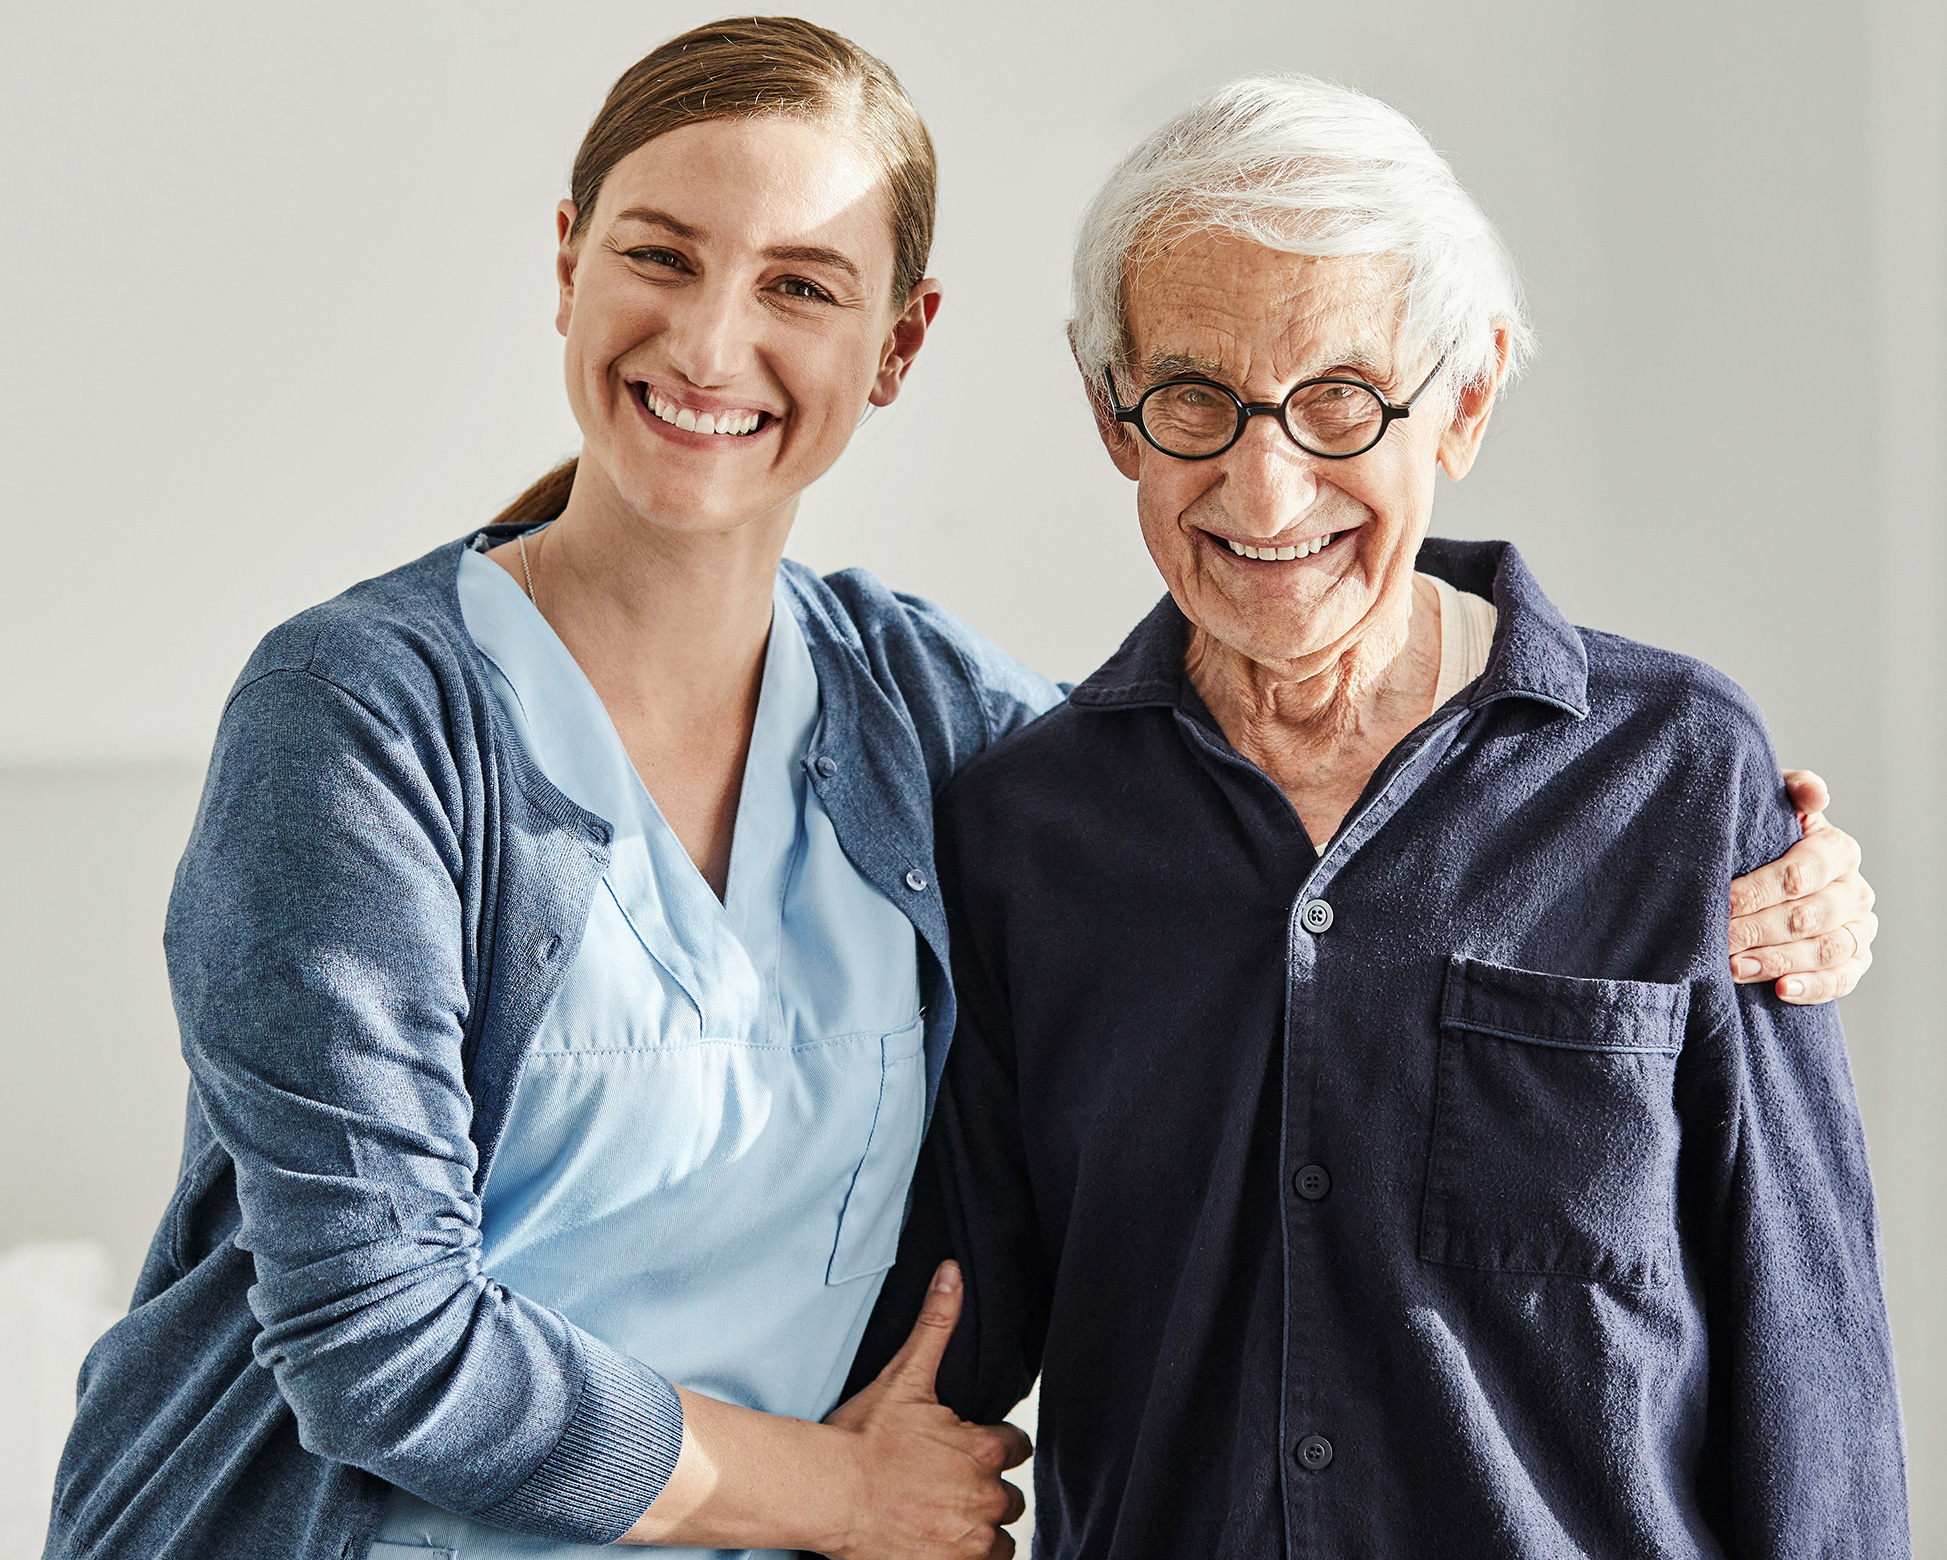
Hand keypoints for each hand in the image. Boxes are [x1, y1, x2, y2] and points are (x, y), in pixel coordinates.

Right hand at [823, 1261, 1030, 1559]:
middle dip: (988, 1491)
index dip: (996, 1447)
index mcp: (982, 1449)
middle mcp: (986, 1497)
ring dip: (982, 1530)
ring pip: (1001, 1538)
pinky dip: (969, 1559)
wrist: (829, 1493)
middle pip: (1010, 1497)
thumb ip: (936, 1324)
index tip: (972, 1450)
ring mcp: (970, 1540)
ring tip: (947, 1519)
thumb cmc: (862, 1436)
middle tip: (951, 1487)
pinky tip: (943, 1545)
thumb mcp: (904, 1376)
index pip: (1016, 1447)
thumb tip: (953, 1272)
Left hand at [1728, 770, 1876, 1003]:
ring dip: (1777, 960)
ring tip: (1734, 968)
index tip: (1722, 901)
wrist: (1764, 872)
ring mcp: (1857, 928)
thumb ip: (1789, 792)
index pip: (1802, 872)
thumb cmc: (1762, 838)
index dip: (1759, 889)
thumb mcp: (1770, 807)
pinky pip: (1841, 980)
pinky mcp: (1854, 961)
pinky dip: (1812, 987)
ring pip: (1824, 949)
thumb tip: (1815, 793)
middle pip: (1809, 915)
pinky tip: (1780, 991)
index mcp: (1836, 850)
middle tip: (1719, 940)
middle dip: (1759, 929)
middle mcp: (1853, 890)